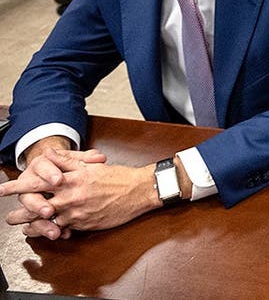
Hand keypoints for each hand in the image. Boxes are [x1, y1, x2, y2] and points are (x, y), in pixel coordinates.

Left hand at [4, 150, 159, 237]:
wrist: (139, 190)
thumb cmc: (118, 177)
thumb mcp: (91, 165)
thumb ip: (67, 161)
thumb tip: (50, 153)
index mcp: (72, 179)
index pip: (38, 182)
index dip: (18, 186)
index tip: (3, 189)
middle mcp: (71, 196)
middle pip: (37, 206)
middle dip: (20, 213)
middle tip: (9, 217)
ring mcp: (77, 212)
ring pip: (47, 222)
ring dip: (34, 225)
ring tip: (24, 227)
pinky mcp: (85, 224)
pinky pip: (64, 229)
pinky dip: (55, 231)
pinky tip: (50, 231)